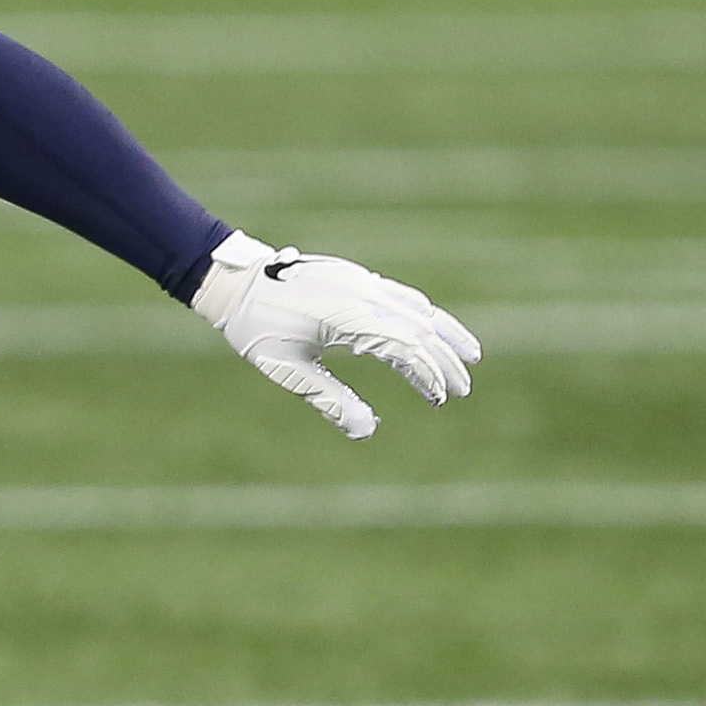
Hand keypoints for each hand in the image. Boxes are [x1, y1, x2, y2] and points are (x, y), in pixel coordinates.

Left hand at [190, 231, 480, 440]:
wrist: (234, 281)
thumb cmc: (256, 328)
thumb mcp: (287, 370)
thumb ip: (329, 398)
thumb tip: (367, 430)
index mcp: (346, 314)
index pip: (404, 345)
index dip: (426, 373)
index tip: (439, 398)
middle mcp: (360, 292)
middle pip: (419, 326)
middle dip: (443, 360)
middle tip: (461, 391)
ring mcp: (359, 280)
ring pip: (416, 305)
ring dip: (444, 332)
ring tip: (471, 356)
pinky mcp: (354, 276)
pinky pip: (399, 294)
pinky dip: (422, 314)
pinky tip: (432, 328)